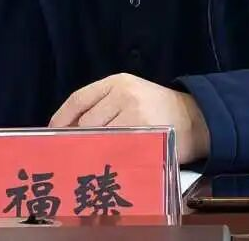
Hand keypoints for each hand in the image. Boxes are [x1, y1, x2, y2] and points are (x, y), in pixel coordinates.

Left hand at [48, 73, 209, 163]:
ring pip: (100, 136)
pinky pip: (117, 147)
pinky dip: (109, 157)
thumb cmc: (159, 109)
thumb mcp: (131, 95)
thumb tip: (70, 130)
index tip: (51, 133)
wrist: (197, 118)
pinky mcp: (145, 131)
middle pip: (87, 121)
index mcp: (117, 82)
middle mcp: (123, 93)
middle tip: (68, 154)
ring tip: (86, 162)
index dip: (62, 118)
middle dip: (76, 139)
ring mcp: (134, 113)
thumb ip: (104, 106)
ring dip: (91, 150)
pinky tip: (105, 166)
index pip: (79, 98)